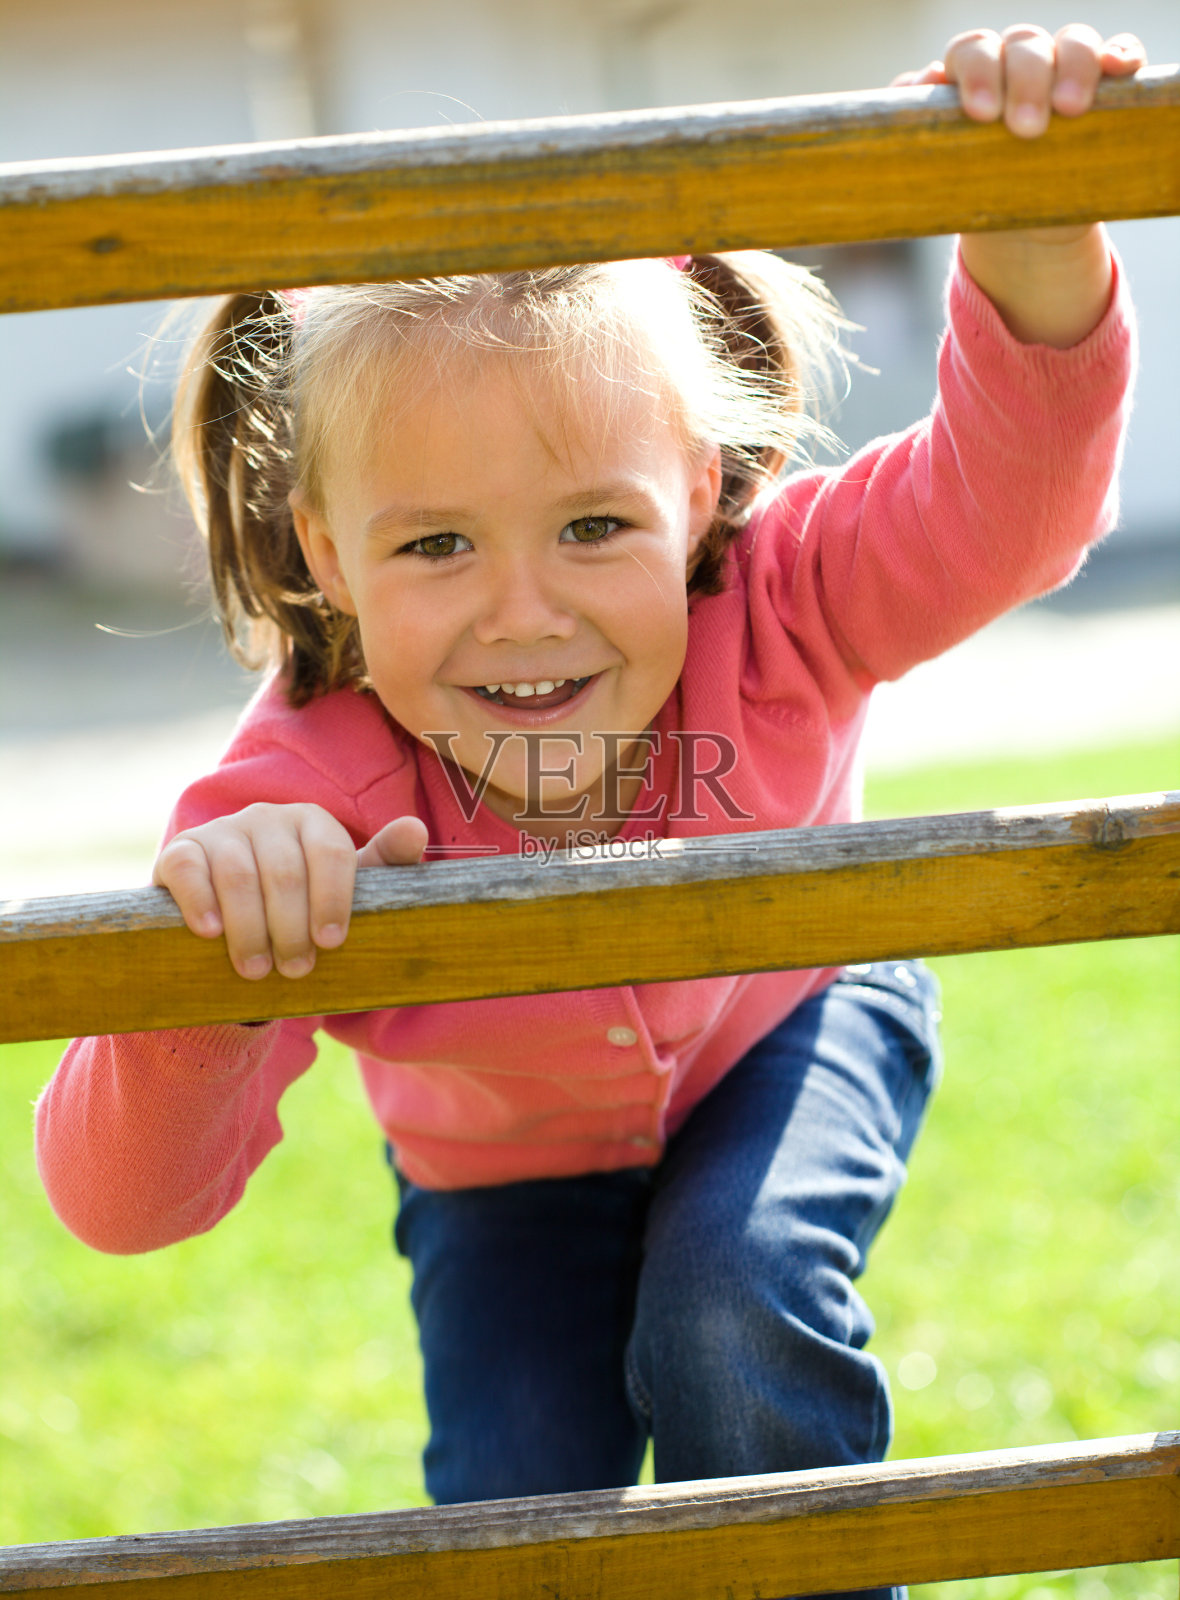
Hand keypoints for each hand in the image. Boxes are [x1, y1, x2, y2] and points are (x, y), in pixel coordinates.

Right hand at [154, 804, 427, 979]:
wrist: (237, 925)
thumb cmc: (304, 908)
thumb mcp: (346, 891)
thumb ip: (384, 865)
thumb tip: (416, 830)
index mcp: (314, 822)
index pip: (332, 852)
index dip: (333, 900)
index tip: (332, 943)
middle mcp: (268, 817)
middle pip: (285, 871)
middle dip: (291, 927)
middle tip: (295, 970)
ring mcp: (222, 831)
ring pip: (238, 875)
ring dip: (250, 929)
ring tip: (257, 969)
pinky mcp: (181, 850)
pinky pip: (187, 869)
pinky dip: (199, 903)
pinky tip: (211, 933)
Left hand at [895, 25, 1146, 346]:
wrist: (1018, 222)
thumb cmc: (966, 193)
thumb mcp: (933, 183)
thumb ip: (900, 167)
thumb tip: (843, 179)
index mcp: (964, 80)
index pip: (966, 57)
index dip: (970, 74)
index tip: (976, 114)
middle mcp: (1008, 64)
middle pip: (1014, 45)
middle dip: (1019, 79)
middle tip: (1022, 128)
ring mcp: (1054, 70)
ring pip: (1065, 42)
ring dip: (1070, 66)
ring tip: (1070, 111)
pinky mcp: (1097, 86)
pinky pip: (1113, 53)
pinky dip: (1117, 54)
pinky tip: (1122, 70)